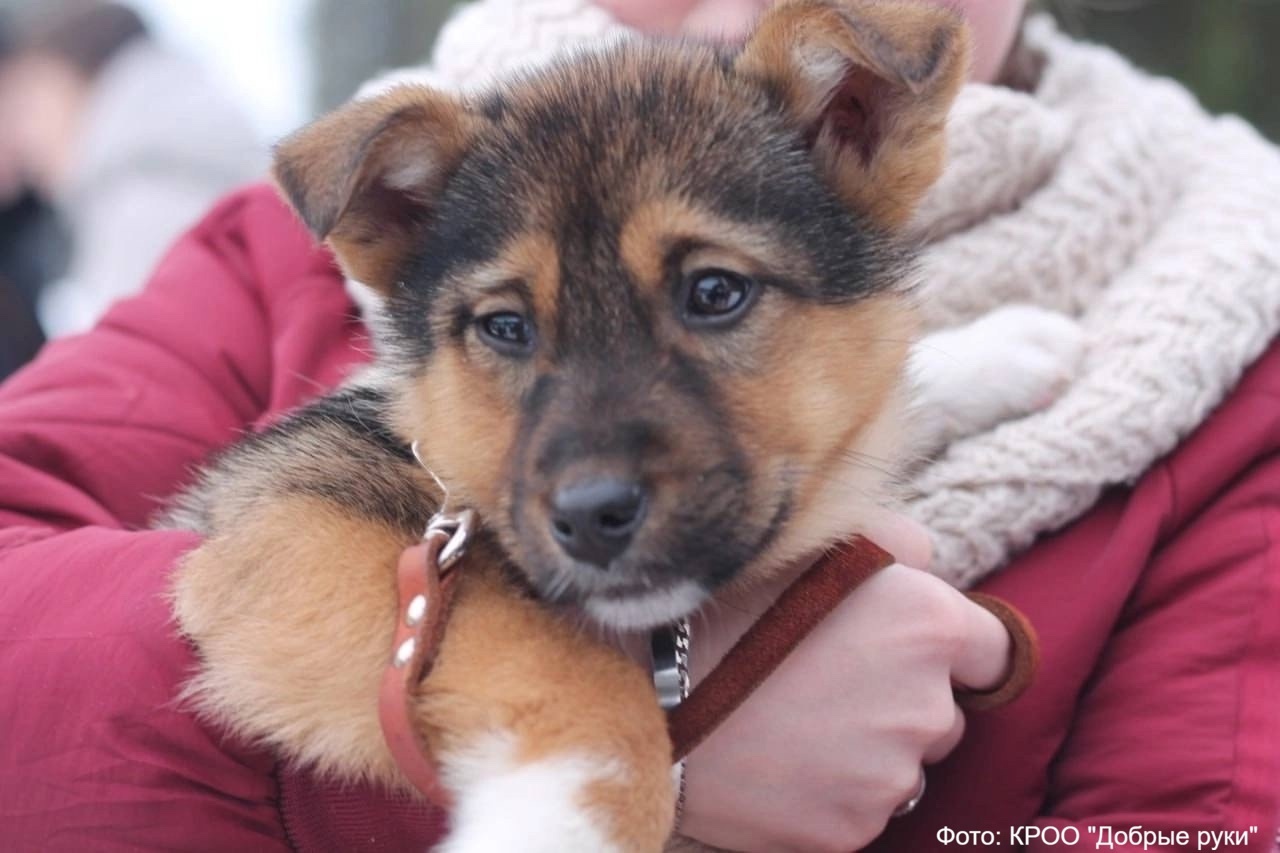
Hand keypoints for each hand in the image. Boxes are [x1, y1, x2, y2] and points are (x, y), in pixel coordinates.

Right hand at [679, 516, 1010, 851]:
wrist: (648, 693)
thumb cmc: (728, 605)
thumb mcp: (816, 537)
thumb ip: (898, 543)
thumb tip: (929, 565)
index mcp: (928, 627)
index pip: (993, 651)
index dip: (954, 647)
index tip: (910, 647)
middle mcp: (925, 708)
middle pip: (944, 712)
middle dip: (902, 698)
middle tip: (826, 678)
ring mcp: (887, 779)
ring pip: (902, 766)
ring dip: (868, 749)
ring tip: (794, 719)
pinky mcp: (847, 831)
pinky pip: (858, 811)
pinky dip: (831, 792)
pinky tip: (779, 759)